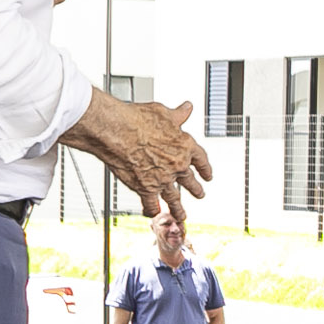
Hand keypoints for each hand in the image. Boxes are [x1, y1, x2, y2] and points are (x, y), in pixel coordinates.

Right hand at [60, 89, 209, 216]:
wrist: (115, 130)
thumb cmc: (137, 119)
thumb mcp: (163, 113)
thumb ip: (177, 115)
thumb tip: (187, 109)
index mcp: (185, 146)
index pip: (201, 160)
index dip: (205, 168)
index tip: (208, 175)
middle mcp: (177, 165)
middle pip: (190, 181)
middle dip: (196, 189)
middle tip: (200, 194)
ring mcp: (162, 178)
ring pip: (173, 198)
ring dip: (178, 208)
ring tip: (182, 215)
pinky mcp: (145, 188)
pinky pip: (151, 204)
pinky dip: (151, 210)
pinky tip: (152, 213)